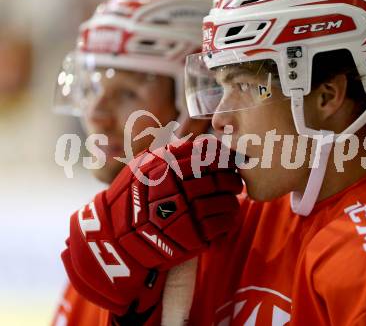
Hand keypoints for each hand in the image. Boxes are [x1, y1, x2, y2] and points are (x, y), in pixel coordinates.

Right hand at [61, 137, 242, 314]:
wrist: (116, 236)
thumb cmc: (132, 197)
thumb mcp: (144, 165)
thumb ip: (172, 153)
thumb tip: (202, 144)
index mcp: (169, 166)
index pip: (209, 153)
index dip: (224, 156)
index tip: (229, 161)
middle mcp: (179, 187)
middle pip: (221, 178)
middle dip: (233, 179)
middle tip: (235, 182)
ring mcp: (187, 212)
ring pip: (226, 201)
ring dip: (232, 200)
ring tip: (230, 200)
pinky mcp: (192, 236)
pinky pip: (223, 224)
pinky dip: (229, 219)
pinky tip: (226, 217)